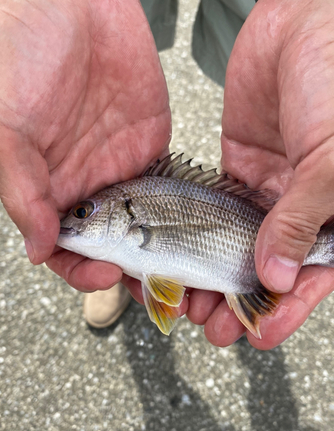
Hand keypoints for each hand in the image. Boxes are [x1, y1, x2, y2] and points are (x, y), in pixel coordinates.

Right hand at [0, 0, 170, 290]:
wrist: (67, 1)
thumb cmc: (19, 56)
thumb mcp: (3, 126)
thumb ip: (21, 189)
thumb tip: (37, 249)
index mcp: (46, 191)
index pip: (65, 250)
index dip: (84, 271)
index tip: (108, 274)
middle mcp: (86, 190)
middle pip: (112, 250)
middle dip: (135, 275)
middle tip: (161, 292)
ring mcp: (121, 173)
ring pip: (146, 232)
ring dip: (165, 258)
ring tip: (187, 277)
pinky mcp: (153, 150)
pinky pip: (172, 193)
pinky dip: (187, 219)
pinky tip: (202, 236)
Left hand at [187, 0, 333, 348]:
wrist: (304, 27)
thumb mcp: (330, 159)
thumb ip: (301, 218)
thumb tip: (273, 275)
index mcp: (333, 216)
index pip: (310, 278)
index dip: (285, 311)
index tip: (256, 337)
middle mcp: (298, 210)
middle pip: (266, 270)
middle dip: (238, 303)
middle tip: (211, 327)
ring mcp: (264, 194)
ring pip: (232, 249)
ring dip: (210, 277)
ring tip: (187, 301)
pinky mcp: (234, 174)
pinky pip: (209, 214)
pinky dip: (191, 238)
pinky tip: (175, 258)